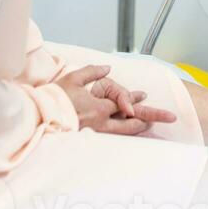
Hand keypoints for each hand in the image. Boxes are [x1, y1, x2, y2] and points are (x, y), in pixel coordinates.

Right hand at [57, 65, 177, 135]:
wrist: (37, 119)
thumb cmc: (54, 98)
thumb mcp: (74, 78)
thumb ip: (93, 72)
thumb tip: (108, 68)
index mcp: (98, 107)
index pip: (123, 103)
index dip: (134, 98)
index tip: (145, 95)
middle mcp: (100, 123)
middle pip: (131, 122)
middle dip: (152, 117)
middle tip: (170, 117)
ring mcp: (95, 134)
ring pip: (123, 133)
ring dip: (139, 128)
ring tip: (152, 125)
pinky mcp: (87, 140)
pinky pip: (111, 138)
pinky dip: (123, 135)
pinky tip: (128, 133)